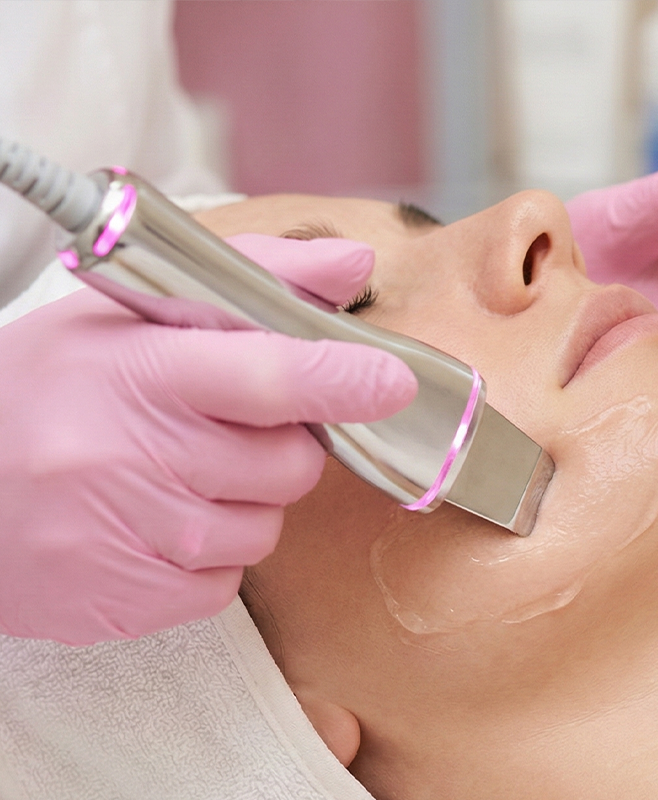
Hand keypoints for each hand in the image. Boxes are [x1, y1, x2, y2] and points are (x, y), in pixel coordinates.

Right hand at [0, 234, 415, 644]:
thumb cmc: (41, 392)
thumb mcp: (125, 314)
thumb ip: (252, 280)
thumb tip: (352, 264)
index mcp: (138, 372)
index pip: (268, 374)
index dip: (342, 378)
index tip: (391, 380)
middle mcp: (135, 458)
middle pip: (291, 464)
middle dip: (278, 446)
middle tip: (214, 427)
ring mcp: (133, 538)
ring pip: (267, 527)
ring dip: (242, 503)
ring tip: (166, 475)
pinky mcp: (130, 601)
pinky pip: (227, 583)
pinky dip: (207, 557)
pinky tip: (148, 525)